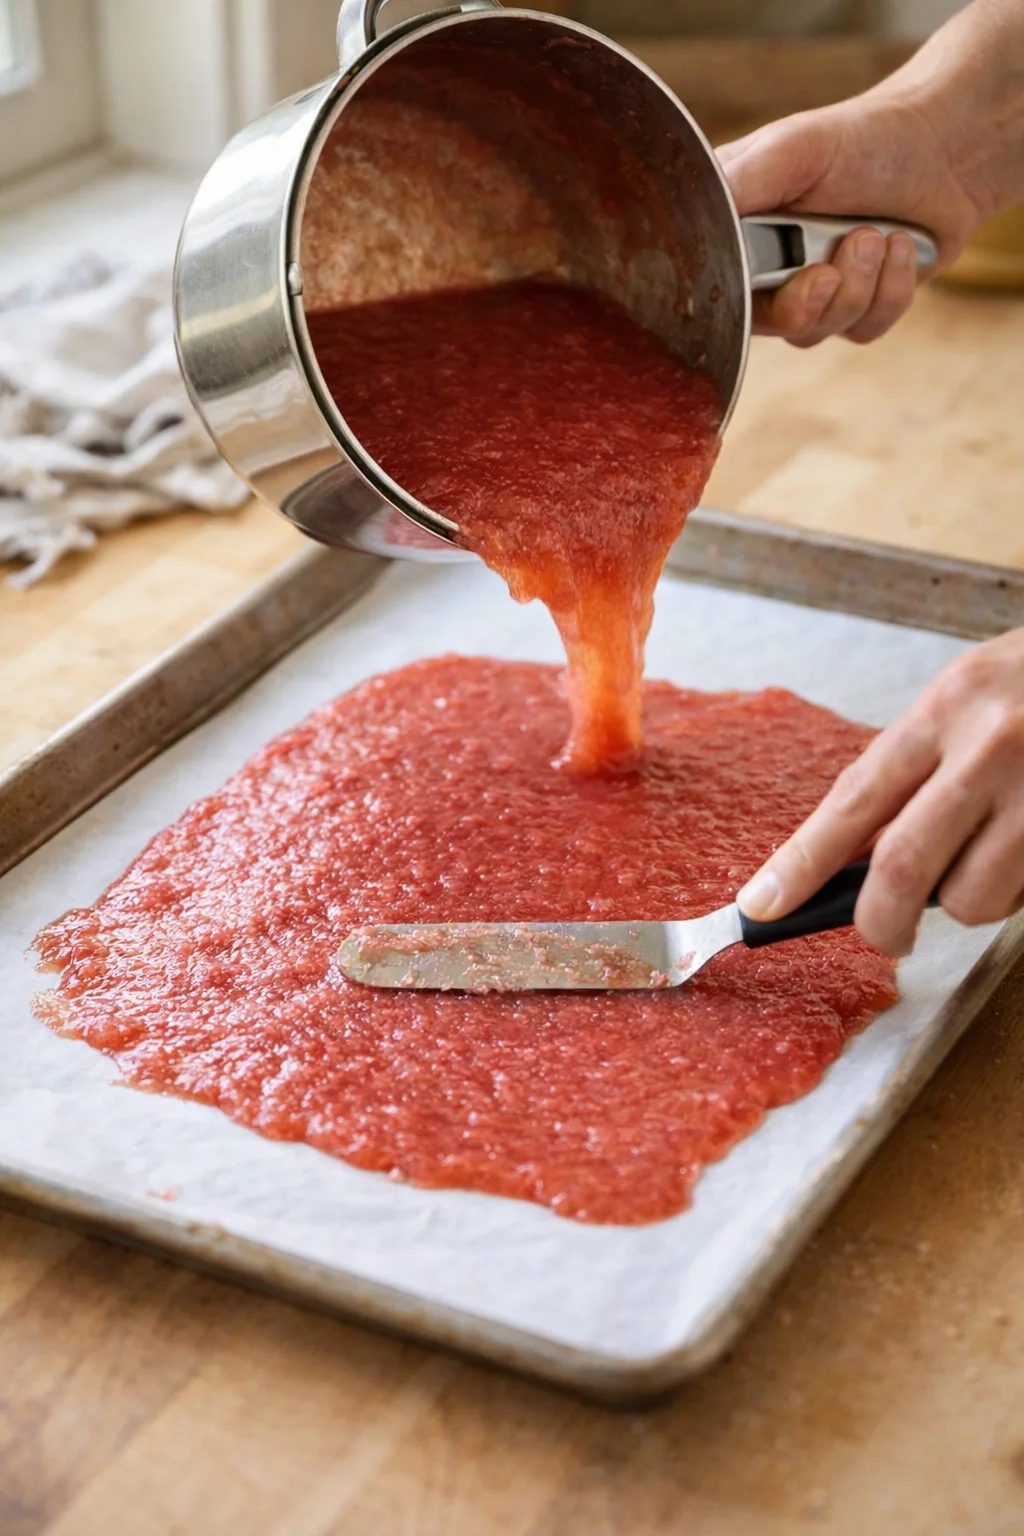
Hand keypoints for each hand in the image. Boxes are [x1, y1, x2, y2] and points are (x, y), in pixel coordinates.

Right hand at [718, 91, 981, 347]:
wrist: (944, 148)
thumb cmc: (863, 138)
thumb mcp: (793, 147)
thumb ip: (742, 182)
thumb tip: (692, 214)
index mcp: (735, 228)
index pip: (708, 284)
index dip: (732, 295)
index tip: (764, 279)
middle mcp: (765, 267)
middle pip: (761, 324)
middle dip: (803, 301)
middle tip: (828, 270)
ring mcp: (811, 293)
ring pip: (815, 331)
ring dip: (856, 286)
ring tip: (876, 234)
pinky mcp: (856, 311)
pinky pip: (862, 330)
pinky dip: (889, 291)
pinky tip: (901, 249)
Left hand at [737, 630, 1023, 957]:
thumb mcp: (971, 697)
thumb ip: (919, 769)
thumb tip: (854, 861)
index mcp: (950, 705)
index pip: (855, 798)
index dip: (801, 861)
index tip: (759, 904)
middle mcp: (996, 746)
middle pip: (903, 869)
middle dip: (879, 921)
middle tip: (883, 936)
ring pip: (974, 901)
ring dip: (968, 904)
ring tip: (994, 858)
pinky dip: (1018, 893)